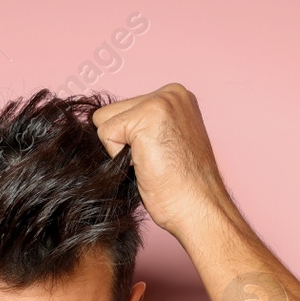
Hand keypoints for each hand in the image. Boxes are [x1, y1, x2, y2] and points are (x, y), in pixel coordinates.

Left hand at [92, 83, 233, 238]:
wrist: (198, 208)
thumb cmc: (181, 188)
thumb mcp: (164, 143)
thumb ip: (141, 126)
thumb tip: (101, 125)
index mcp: (177, 96)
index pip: (124, 109)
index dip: (129, 141)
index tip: (157, 156)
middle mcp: (171, 92)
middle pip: (111, 112)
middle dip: (123, 142)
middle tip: (153, 162)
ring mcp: (160, 101)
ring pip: (104, 121)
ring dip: (120, 149)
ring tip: (149, 163)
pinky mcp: (146, 116)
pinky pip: (104, 134)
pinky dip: (118, 157)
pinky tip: (146, 165)